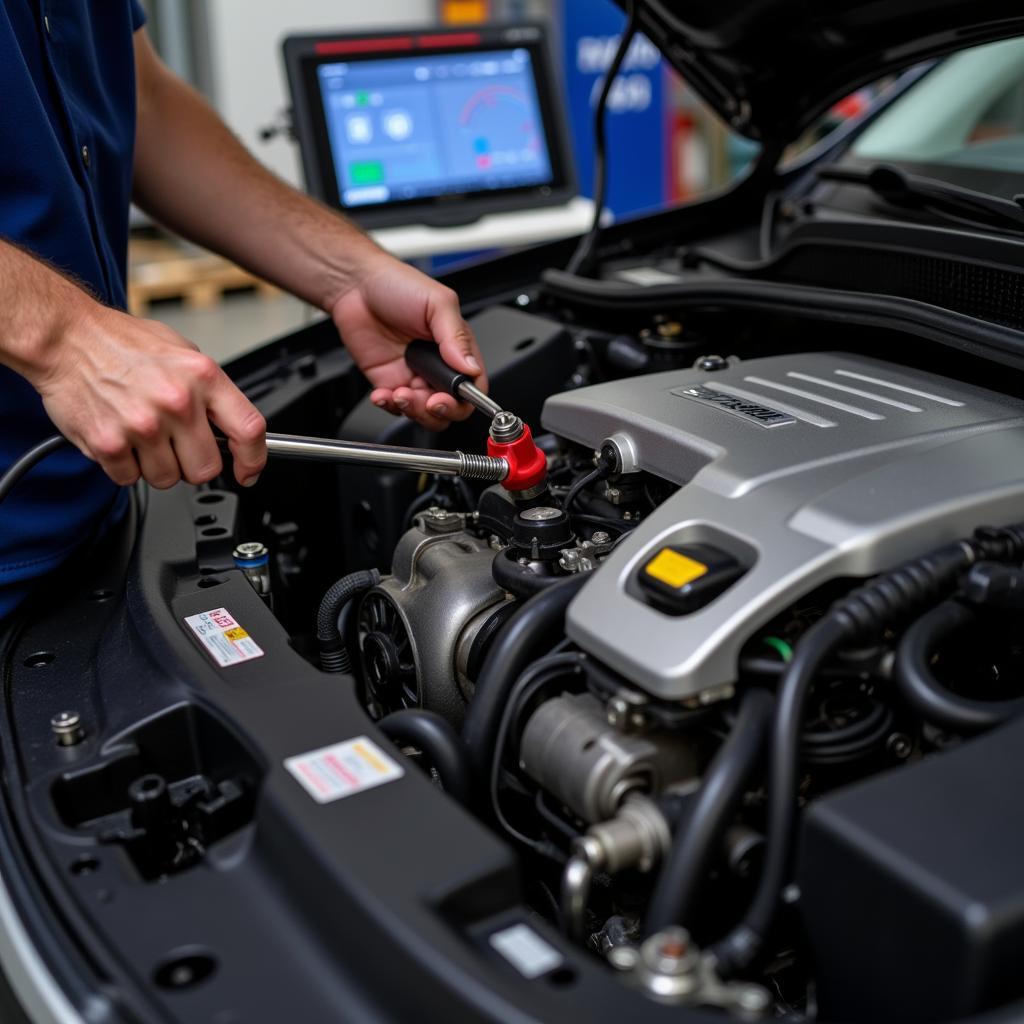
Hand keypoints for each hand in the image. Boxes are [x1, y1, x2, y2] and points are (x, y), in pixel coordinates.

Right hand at [29, 303, 265, 488]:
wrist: (66, 337)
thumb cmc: (123, 343)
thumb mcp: (184, 353)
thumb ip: (211, 392)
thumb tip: (232, 429)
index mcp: (203, 377)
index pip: (249, 430)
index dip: (253, 460)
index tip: (248, 471)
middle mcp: (177, 402)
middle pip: (207, 469)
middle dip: (194, 465)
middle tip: (178, 447)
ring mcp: (143, 425)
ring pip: (168, 479)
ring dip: (157, 467)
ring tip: (143, 435)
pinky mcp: (109, 443)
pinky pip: (129, 479)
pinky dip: (124, 466)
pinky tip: (120, 438)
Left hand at [329, 254, 487, 430]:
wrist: (355, 284)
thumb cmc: (398, 284)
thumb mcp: (438, 303)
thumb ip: (456, 337)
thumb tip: (471, 367)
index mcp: (457, 349)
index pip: (473, 386)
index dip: (465, 399)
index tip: (449, 397)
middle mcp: (437, 366)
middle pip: (450, 407)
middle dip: (438, 410)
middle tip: (426, 401)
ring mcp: (413, 375)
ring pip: (424, 413)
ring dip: (413, 410)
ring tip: (399, 393)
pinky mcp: (389, 381)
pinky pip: (394, 407)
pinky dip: (389, 406)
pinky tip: (383, 393)